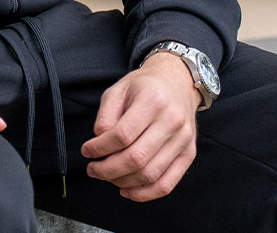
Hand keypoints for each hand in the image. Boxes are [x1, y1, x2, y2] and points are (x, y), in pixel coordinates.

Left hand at [79, 51, 200, 200]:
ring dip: (122, 182)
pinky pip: (166, 184)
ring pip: (150, 174)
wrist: (178, 81)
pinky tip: (127, 189)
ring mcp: (183, 139)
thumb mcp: (118, 89)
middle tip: (93, 169)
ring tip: (107, 176)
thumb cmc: (145, 86)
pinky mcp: (188, 153)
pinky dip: (144, 194)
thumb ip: (105, 116)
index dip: (99, 148)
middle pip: (136, 158)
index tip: (87, 151)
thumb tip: (99, 143)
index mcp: (153, 100)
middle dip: (107, 170)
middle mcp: (172, 120)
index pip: (122, 134)